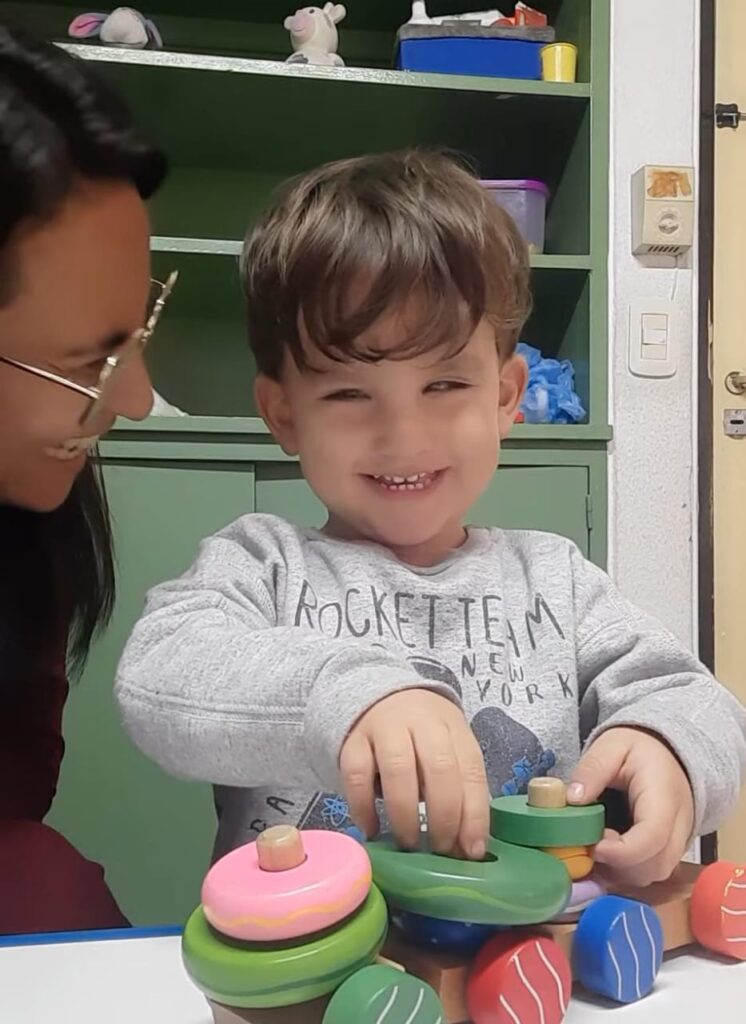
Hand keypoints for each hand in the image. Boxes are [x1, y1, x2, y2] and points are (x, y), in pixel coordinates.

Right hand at [340, 688, 489, 858]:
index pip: (471, 770)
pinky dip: (364, 806)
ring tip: (408, 844)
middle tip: (439, 849)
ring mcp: (385, 728)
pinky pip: (356, 774)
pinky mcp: (353, 739)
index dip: (474, 814)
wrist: (378, 695)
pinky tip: (371, 829)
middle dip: (442, 816)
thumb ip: (459, 792)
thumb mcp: (449, 750)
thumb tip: (468, 848)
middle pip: (439, 768)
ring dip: (405, 815)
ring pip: (398, 769)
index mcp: (453, 727)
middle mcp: (422, 723)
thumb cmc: (422, 734)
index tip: (472, 851)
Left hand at [567, 726, 694, 886]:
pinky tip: (604, 853)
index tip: (593, 847)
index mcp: (665, 796)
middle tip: (590, 843)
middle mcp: (679, 825)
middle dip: (619, 865)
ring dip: (621, 871)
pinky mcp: (669, 849)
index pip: (653, 836)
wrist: (668, 751)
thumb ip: (592, 769)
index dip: (622, 851)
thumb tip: (571, 797)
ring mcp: (678, 840)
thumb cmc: (639, 749)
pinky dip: (626, 870)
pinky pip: (651, 871)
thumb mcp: (612, 746)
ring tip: (595, 845)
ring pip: (654, 874)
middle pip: (657, 865)